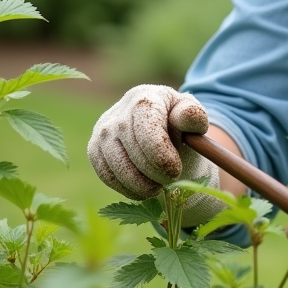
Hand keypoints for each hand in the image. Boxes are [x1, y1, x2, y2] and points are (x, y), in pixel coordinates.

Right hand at [87, 84, 223, 225]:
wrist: (162, 134)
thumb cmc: (180, 127)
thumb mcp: (193, 119)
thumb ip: (193, 116)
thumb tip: (185, 117)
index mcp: (145, 97)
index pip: (145, 125)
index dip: (159, 153)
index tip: (175, 170)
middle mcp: (119, 111)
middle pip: (131, 146)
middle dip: (153, 171)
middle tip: (171, 181)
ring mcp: (103, 130)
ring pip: (116, 164)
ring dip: (140, 184)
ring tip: (159, 187)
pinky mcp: (94, 149)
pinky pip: (106, 174)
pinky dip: (126, 188)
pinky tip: (144, 190)